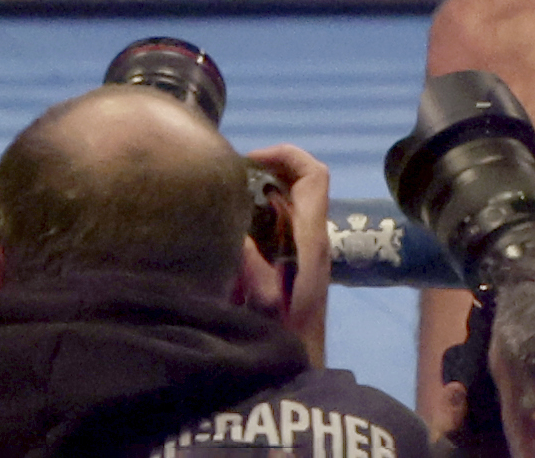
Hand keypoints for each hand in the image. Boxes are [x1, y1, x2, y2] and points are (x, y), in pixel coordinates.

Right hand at [243, 142, 333, 366]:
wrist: (297, 379)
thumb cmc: (283, 341)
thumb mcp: (262, 302)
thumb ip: (248, 263)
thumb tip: (233, 227)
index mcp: (311, 239)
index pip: (314, 175)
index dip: (285, 155)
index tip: (248, 160)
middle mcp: (313, 240)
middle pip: (299, 183)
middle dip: (264, 171)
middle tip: (225, 178)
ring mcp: (305, 254)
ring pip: (287, 204)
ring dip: (257, 195)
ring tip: (220, 200)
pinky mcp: (293, 269)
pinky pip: (277, 227)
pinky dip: (254, 218)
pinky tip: (224, 232)